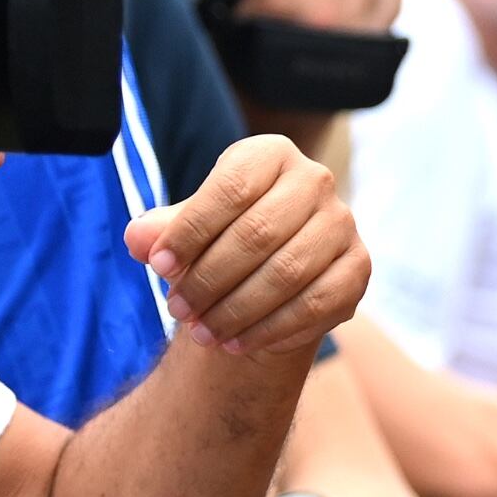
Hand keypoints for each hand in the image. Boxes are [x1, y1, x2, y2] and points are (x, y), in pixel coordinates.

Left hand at [126, 134, 368, 359]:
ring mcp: (342, 225)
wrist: (269, 273)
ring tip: (201, 332)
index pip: (231, 188)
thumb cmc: (221, 240)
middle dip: (210, 278)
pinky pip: (315, 304)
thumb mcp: (186, 230)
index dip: (191, 231)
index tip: (157, 266)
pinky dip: (271, 328)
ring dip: (237, 309)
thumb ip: (160, 231)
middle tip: (178, 309)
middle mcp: (315, 181)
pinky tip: (237, 342)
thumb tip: (138, 238)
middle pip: (258, 233)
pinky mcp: (357, 267)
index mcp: (271, 154)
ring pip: (287, 273)